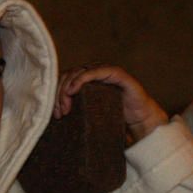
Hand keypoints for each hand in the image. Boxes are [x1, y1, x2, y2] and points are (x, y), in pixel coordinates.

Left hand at [54, 64, 168, 143]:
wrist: (141, 120)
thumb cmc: (116, 117)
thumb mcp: (89, 113)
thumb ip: (74, 109)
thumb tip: (51, 117)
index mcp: (87, 79)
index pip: (65, 79)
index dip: (56, 93)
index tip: (55, 113)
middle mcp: (95, 72)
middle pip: (68, 75)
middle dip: (60, 93)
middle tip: (59, 112)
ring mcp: (106, 71)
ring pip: (78, 72)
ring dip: (67, 88)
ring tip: (66, 107)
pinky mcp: (117, 74)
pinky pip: (95, 71)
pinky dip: (81, 79)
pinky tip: (73, 90)